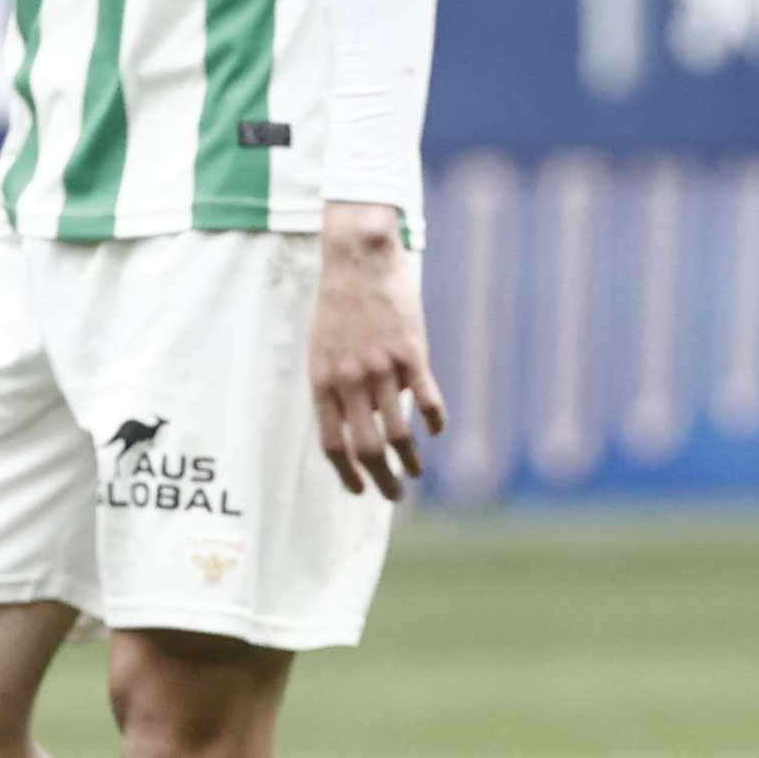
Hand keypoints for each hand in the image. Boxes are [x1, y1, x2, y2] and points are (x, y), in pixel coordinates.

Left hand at [309, 201, 447, 500]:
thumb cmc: (338, 306)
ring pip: (399, 433)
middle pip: (367, 447)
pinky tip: (436, 429)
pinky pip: (427, 401)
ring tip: (415, 472)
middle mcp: (350, 380)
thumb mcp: (322, 348)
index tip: (359, 490)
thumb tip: (356, 422)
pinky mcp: (412, 355)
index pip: (333, 443)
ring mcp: (382, 369)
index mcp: (323, 380)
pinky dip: (435, 421)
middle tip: (395, 496)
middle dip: (383, 480)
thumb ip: (336, 386)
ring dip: (410, 461)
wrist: (358, 261)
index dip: (347, 474)